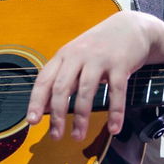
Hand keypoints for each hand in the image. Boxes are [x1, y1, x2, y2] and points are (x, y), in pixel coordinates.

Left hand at [26, 11, 159, 140]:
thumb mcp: (77, 55)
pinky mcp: (120, 64)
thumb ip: (63, 76)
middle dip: (57, 115)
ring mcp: (99, 59)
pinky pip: (116, 92)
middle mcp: (78, 56)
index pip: (44, 80)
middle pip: (61, 88)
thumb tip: (47, 106)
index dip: (36, 101)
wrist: (131, 26)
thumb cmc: (100, 46)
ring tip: (78, 136)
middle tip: (56, 136)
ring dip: (81, 118)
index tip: (31, 121)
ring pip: (86, 92)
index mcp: (64, 55)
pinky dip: (115, 112)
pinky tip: (114, 128)